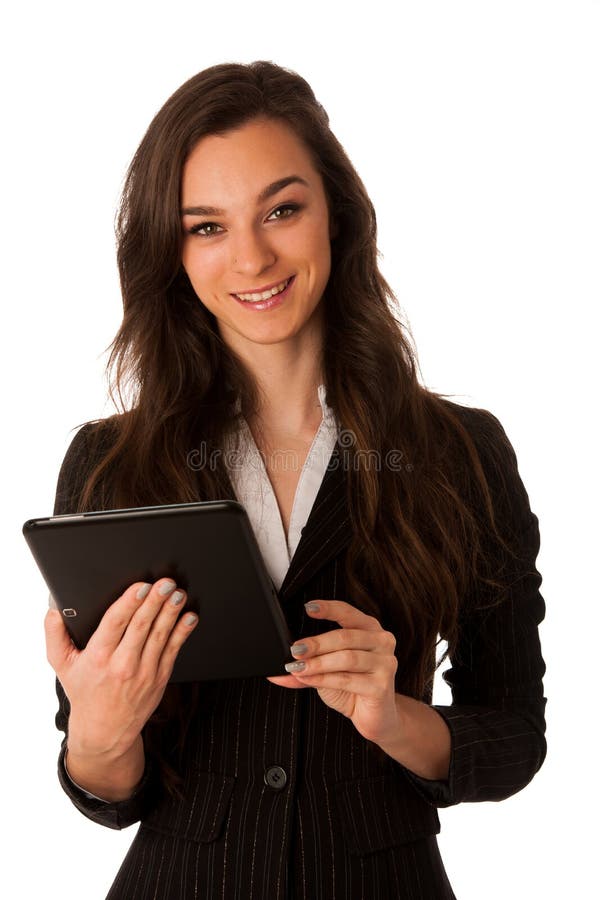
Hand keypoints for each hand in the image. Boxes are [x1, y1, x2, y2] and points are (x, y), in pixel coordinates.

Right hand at [44, 578, 197, 758]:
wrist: (105, 730)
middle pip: (141, 627)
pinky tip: (189, 617)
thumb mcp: (62, 665)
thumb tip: (54, 609)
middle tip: (165, 583)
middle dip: (155, 602)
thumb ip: (55, 635)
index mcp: (98, 657)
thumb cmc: (84, 692)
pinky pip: (173, 651)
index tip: (140, 586)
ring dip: (171, 613)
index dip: (129, 603)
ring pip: (160, 636)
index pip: (115, 624)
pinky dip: (182, 632)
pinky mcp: (160, 678)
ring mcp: (144, 672)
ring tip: (178, 594)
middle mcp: (122, 665)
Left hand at [266, 600, 399, 745]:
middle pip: (345, 637)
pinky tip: (309, 679)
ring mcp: (385, 663)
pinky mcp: (381, 686)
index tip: (308, 608)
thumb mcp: (327, 671)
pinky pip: (347, 679)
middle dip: (316, 643)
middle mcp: (381, 641)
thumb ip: (307, 665)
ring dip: (318, 663)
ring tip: (298, 667)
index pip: (348, 612)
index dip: (328, 608)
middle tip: (295, 650)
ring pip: (346, 658)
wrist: (374, 717)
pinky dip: (324, 679)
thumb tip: (276, 670)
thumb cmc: (353, 688)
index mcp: (369, 629)